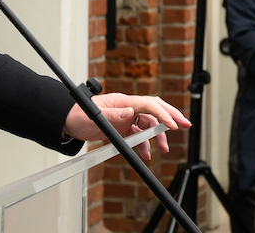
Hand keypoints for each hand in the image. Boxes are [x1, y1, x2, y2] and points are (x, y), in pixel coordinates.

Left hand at [62, 93, 190, 159]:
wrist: (69, 123)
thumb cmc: (79, 115)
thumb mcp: (95, 116)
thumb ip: (113, 114)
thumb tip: (129, 112)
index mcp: (123, 101)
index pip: (148, 105)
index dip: (162, 114)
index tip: (172, 125)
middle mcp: (127, 107)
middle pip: (155, 110)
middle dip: (171, 117)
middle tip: (185, 125)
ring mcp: (126, 117)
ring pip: (149, 125)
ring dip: (157, 137)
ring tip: (163, 149)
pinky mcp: (122, 127)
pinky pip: (139, 135)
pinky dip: (144, 144)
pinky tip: (146, 154)